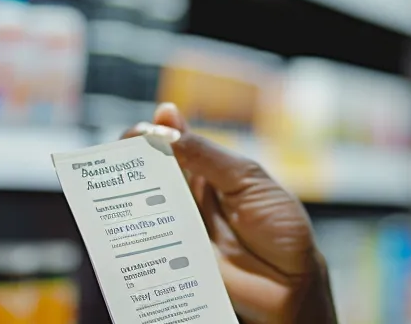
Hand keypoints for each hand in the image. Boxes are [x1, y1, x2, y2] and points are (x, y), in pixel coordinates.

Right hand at [125, 103, 336, 323]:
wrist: (293, 283)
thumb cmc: (280, 228)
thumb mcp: (247, 180)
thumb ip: (207, 156)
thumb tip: (168, 127)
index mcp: (207, 173)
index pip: (171, 146)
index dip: (152, 135)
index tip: (140, 130)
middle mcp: (188, 200)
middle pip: (148, 176)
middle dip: (131, 163)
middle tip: (120, 159)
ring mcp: (178, 231)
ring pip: (141, 209)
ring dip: (126, 198)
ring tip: (117, 188)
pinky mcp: (173, 261)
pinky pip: (145, 246)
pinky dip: (131, 235)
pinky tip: (123, 224)